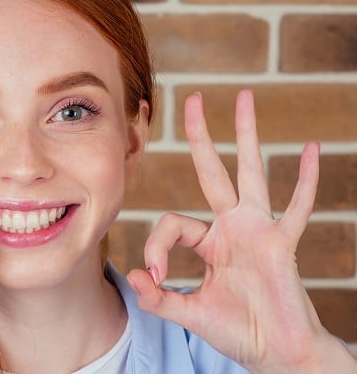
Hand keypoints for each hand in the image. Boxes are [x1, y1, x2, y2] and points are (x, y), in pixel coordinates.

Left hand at [127, 90, 351, 371]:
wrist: (276, 355)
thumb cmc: (237, 331)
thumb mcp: (189, 313)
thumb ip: (158, 299)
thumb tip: (132, 277)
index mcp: (208, 240)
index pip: (172, 223)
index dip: (156, 248)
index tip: (154, 278)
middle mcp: (232, 227)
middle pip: (212, 171)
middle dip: (201, 136)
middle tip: (192, 98)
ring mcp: (259, 230)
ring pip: (251, 173)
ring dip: (247, 136)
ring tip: (245, 97)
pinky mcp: (282, 244)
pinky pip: (297, 208)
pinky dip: (306, 180)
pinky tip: (312, 148)